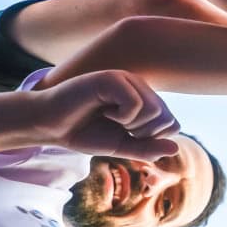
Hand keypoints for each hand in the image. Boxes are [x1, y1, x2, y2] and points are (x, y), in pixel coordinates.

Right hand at [30, 70, 179, 159]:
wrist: (50, 125)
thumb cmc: (85, 133)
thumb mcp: (121, 147)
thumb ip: (147, 149)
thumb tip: (175, 149)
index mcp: (145, 100)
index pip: (172, 124)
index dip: (152, 139)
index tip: (128, 137)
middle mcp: (139, 87)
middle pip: (166, 118)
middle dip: (144, 134)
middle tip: (119, 128)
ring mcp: (127, 80)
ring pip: (155, 110)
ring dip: (133, 125)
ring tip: (111, 118)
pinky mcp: (112, 78)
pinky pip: (135, 103)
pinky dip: (122, 116)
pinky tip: (105, 111)